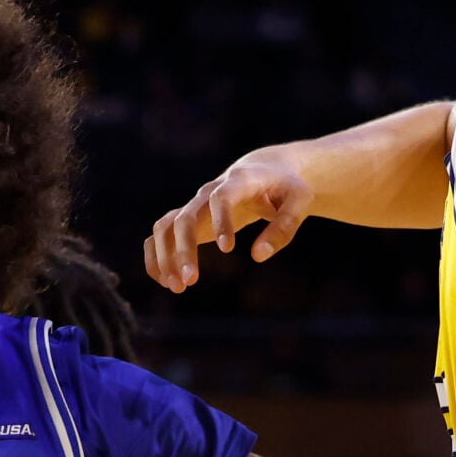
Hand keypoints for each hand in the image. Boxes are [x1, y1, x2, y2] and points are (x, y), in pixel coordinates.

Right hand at [144, 144, 314, 290]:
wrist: (266, 169)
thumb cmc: (286, 186)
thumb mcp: (299, 202)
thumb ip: (284, 227)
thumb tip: (258, 256)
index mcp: (239, 181)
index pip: (221, 197)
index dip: (221, 221)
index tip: (228, 250)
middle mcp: (209, 191)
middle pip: (185, 216)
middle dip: (184, 248)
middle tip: (190, 281)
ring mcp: (196, 204)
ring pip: (166, 226)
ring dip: (164, 256)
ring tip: (177, 287)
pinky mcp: (190, 217)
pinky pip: (162, 233)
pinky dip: (156, 255)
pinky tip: (164, 281)